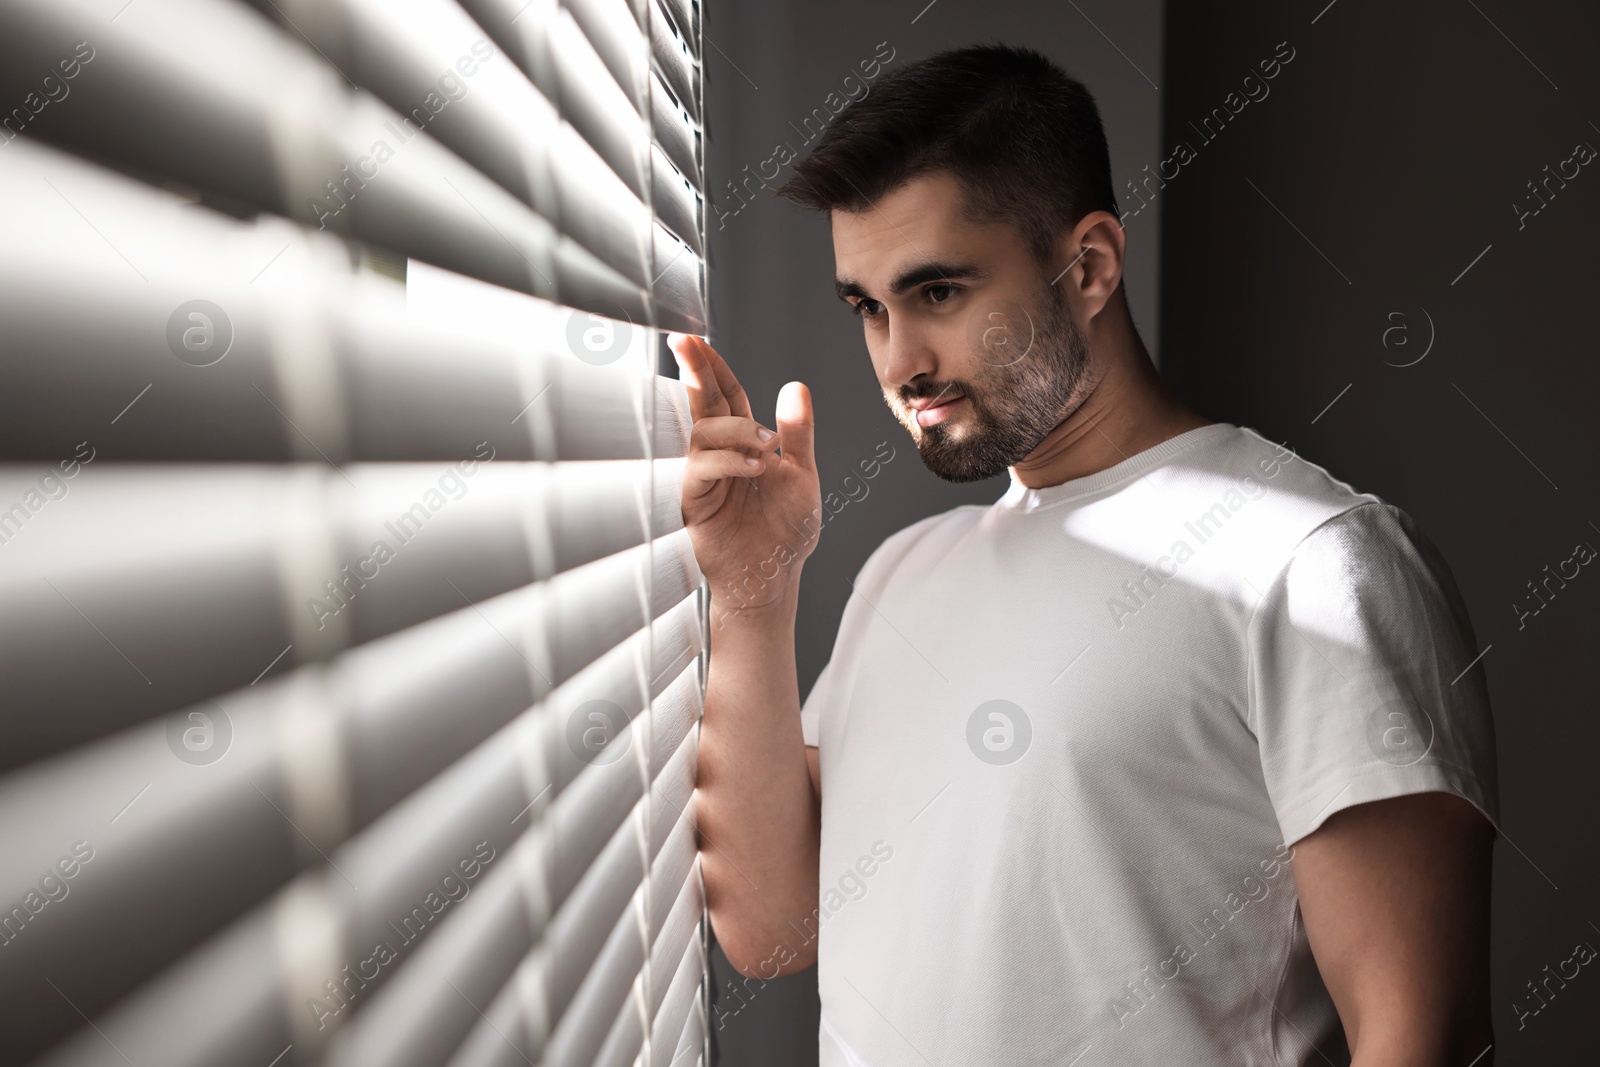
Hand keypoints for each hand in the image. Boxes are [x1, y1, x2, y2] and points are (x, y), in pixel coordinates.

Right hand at [669, 333, 820, 614]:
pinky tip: (754, 465)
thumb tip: (795, 386)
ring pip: (703, 432)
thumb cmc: (785, 532)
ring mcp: (704, 477)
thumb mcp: (803, 476)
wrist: (774, 578)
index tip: (696, 339)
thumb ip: (798, 434)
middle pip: (702, 402)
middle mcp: (718, 454)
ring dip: (734, 428)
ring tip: (766, 444)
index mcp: (743, 442)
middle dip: (694, 370)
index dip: (712, 367)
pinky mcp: (695, 501)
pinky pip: (702, 468)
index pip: (725, 395)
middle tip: (684, 342)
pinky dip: (727, 460)